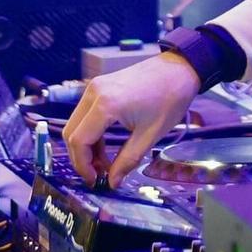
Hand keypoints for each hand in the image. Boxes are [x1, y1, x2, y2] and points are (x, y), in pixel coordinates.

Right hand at [61, 53, 200, 186]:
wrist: (180, 68)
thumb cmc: (170, 99)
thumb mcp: (150, 134)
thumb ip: (128, 160)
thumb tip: (112, 183)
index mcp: (105, 105)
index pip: (79, 141)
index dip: (83, 165)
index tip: (96, 180)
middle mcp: (93, 93)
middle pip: (71, 133)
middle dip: (82, 158)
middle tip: (100, 174)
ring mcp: (94, 87)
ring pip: (76, 124)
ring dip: (86, 146)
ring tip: (105, 163)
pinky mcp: (98, 86)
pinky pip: (85, 114)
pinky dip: (91, 132)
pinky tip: (105, 146)